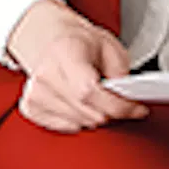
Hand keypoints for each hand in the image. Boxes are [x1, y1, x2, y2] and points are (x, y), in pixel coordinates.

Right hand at [8, 0, 143, 130]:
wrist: (51, 41)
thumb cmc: (81, 43)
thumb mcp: (109, 46)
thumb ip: (120, 71)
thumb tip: (125, 98)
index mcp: (64, 52)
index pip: (88, 91)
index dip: (118, 106)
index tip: (137, 108)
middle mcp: (45, 74)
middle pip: (88, 112)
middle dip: (113, 112)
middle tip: (121, 102)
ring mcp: (35, 93)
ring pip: (80, 123)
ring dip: (97, 116)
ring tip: (98, 98)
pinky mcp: (31, 107)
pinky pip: (66, 128)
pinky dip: (81, 121)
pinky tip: (81, 105)